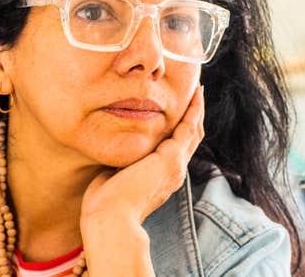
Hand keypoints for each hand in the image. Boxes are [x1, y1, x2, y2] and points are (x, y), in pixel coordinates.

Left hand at [78, 86, 204, 275]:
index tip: (181, 108)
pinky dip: (194, 110)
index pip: (178, 147)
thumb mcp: (116, 174)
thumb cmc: (106, 202)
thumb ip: (123, 160)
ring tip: (198, 88)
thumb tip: (115, 148)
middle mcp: (174, 171)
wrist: (110, 216)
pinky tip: (195, 94)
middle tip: (197, 92)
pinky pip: (188, 128)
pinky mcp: (171, 158)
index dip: (182, 127)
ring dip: (198, 108)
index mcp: (162, 177)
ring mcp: (176, 165)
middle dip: (195, 114)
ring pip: (194, 131)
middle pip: (192, 138)